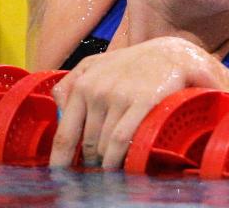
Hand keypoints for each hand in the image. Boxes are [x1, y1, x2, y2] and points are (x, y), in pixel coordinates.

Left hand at [48, 37, 228, 169]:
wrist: (171, 53)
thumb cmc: (131, 63)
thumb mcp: (95, 64)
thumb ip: (71, 83)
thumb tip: (57, 110)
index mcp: (83, 84)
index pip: (65, 132)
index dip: (60, 159)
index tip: (58, 174)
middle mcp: (97, 90)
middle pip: (86, 144)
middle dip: (90, 160)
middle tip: (96, 167)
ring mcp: (119, 96)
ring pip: (103, 145)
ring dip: (105, 162)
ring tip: (111, 166)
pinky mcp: (142, 102)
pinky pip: (120, 140)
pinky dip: (117, 158)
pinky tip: (120, 165)